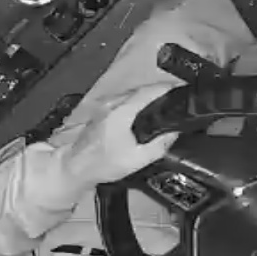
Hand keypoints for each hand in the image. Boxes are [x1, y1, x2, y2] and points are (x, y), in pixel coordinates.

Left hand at [65, 83, 179, 184]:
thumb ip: (160, 144)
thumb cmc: (104, 163)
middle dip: (159, 91)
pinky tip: (143, 112)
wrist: (76, 167)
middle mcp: (112, 103)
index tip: (181, 89)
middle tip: (176, 98)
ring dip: (147, 96)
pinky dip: (136, 102)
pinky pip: (123, 100)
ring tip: (163, 104)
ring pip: (131, 94)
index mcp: (122, 111)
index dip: (166, 88)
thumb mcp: (138, 159)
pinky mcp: (101, 111)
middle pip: (140, 90)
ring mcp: (105, 105)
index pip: (148, 91)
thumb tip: (175, 132)